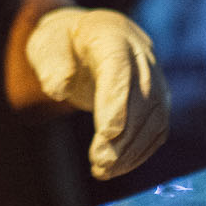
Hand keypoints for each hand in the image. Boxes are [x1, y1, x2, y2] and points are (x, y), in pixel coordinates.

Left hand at [24, 7, 168, 179]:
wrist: (85, 39)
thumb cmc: (62, 45)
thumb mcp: (46, 46)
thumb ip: (51, 65)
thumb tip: (58, 89)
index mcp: (110, 34)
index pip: (120, 68)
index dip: (117, 100)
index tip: (107, 133)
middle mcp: (140, 53)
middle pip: (142, 96)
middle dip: (124, 134)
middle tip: (99, 163)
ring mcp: (154, 75)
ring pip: (155, 115)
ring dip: (132, 149)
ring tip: (104, 171)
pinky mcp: (158, 97)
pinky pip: (157, 127)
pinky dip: (140, 151)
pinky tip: (117, 167)